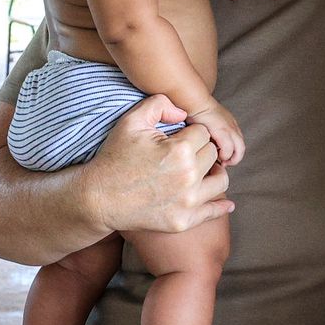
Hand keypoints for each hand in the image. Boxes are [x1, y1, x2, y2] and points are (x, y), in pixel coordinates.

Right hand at [84, 95, 233, 234]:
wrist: (97, 198)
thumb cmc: (114, 157)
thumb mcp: (131, 121)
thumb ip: (159, 104)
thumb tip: (184, 112)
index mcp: (179, 150)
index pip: (203, 133)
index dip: (190, 133)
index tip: (177, 139)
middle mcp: (188, 176)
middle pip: (212, 155)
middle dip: (200, 151)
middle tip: (183, 155)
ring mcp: (187, 201)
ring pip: (220, 180)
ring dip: (213, 173)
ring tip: (201, 171)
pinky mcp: (183, 221)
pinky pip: (213, 211)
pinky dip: (222, 206)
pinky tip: (227, 202)